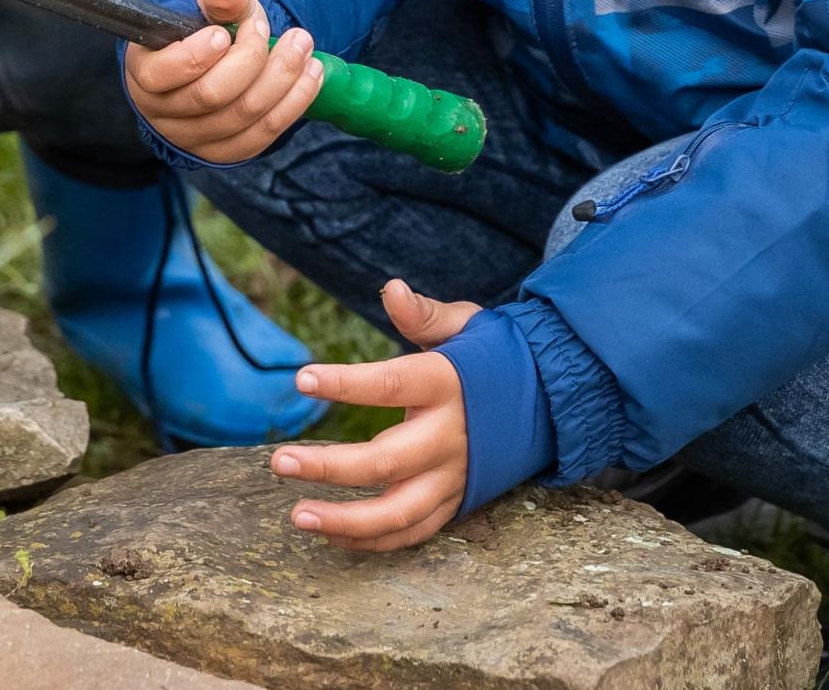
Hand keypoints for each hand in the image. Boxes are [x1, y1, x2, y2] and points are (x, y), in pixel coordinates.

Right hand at [124, 0, 322, 160]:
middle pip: (211, 95)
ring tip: (305, 47)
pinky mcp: (222, 154)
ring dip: (282, 80)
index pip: (161, 74)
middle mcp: (160, 112)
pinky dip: (292, 105)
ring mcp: (191, 138)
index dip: (196, 55)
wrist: (216, 62)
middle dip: (254, 60)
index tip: (225, 33)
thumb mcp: (209, 9)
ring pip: (242, 116)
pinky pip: (261, 137)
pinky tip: (310, 77)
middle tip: (287, 32)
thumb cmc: (205, 31)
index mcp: (144, 71)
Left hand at [272, 279, 479, 550]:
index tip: (301, 379)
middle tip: (279, 462)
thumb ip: (423, 314)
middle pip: (385, 462)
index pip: (390, 383)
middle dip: (330, 467)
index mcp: (447, 384)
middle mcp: (451, 437)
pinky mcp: (458, 503)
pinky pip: (413, 531)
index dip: (346, 383)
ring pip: (398, 513)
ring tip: (298, 516)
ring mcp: (454, 477)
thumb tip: (391, 289)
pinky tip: (331, 533)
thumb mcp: (465, 324)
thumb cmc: (491, 357)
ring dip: (346, 521)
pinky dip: (373, 540)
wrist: (549, 403)